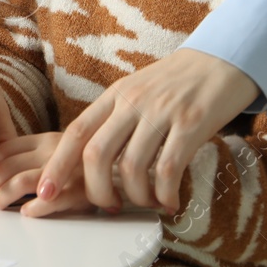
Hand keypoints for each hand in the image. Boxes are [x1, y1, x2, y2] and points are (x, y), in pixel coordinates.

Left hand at [0, 132, 94, 214]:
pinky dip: (31, 209)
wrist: (141, 163)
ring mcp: (66, 170)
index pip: (5, 147)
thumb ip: (41, 150)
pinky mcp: (80, 191)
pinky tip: (28, 213)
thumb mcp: (68, 145)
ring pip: (17, 182)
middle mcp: (54, 150)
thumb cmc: (100, 160)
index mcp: (49, 138)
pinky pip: (47, 202)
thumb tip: (3, 166)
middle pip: (4, 165)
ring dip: (1, 197)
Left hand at [27, 47, 258, 216]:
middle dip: (95, 191)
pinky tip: (170, 201)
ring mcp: (162, 112)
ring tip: (146, 203)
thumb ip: (114, 120)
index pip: (75, 133)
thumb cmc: (175, 84)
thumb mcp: (135, 93)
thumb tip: (90, 162)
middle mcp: (132, 102)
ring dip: (135, 197)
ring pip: (131, 167)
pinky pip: (169, 169)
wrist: (221, 60)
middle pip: (96, 154)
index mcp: (114, 96)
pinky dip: (165, 194)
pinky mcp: (192, 123)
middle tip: (108, 207)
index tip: (45, 192)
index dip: (57, 166)